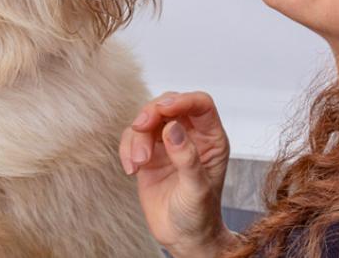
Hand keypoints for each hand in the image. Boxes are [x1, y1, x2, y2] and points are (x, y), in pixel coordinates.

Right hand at [120, 91, 238, 256]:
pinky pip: (133, 137)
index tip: (163, 108)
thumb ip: (187, 158)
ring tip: (138, 163)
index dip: (182, 100)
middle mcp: (191, 136)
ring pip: (148, 119)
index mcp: (211, 139)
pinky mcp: (149, 154)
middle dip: (152, 112)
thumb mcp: (196, 188)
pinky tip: (131, 169)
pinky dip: (127, 148)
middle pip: (170, 105)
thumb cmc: (199, 215)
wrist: (182, 237)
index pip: (200, 104)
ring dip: (137, 136)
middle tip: (140, 127)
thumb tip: (172, 128)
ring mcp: (168, 143)